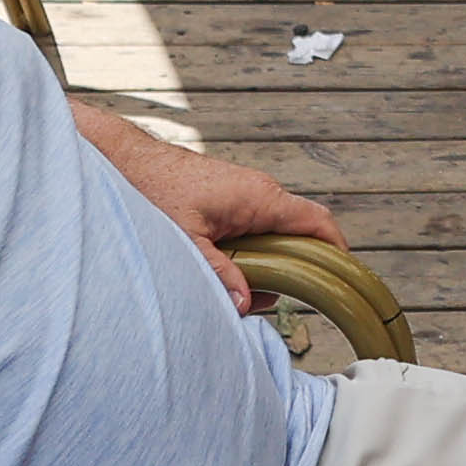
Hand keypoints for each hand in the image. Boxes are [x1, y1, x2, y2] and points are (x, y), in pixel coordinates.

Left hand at [78, 103, 340, 303]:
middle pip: (300, 234)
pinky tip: (226, 272)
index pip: (319, 223)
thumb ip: (219, 273)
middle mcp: (261, 192)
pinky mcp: (232, 199)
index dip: (336, 253)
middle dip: (295, 269)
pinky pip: (256, 229)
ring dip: (267, 264)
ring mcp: (247, 194)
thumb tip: (246, 304)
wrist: (124, 161)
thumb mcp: (187, 240)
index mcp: (261, 198)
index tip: (341, 281)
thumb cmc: (153, 189)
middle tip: (274, 299)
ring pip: (275, 234)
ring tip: (241, 289)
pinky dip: (249, 253)